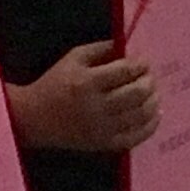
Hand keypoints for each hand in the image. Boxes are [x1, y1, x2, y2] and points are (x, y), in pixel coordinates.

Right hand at [7, 44, 159, 155]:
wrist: (34, 118)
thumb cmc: (55, 83)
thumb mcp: (74, 58)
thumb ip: (102, 48)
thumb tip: (130, 46)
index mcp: (87, 82)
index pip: (125, 71)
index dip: (141, 64)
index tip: (144, 61)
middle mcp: (96, 107)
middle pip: (137, 93)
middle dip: (149, 81)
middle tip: (149, 76)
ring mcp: (102, 128)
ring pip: (140, 114)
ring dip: (154, 100)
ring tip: (154, 92)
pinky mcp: (104, 144)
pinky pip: (136, 137)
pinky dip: (151, 125)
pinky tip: (156, 113)